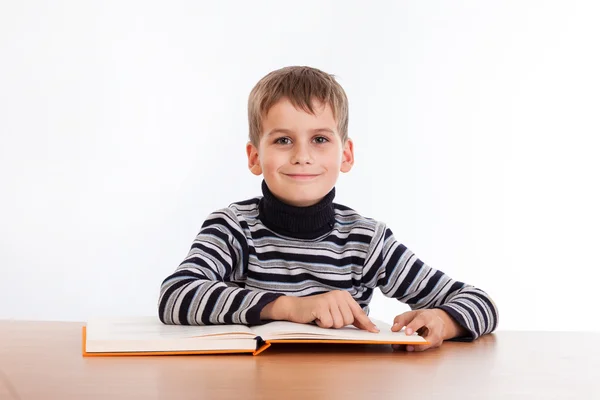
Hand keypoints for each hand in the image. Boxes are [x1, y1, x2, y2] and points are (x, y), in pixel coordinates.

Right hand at [260, 291, 378, 332]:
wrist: (296, 307)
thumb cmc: (317, 311)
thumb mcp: (336, 312)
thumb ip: (351, 317)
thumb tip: (368, 327)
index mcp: (344, 296)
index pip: (358, 312)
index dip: (366, 323)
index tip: (374, 331)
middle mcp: (338, 295)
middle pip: (348, 320)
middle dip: (338, 323)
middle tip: (327, 317)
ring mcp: (329, 299)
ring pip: (339, 323)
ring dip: (329, 324)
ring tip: (321, 317)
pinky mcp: (321, 306)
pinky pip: (328, 324)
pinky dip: (322, 324)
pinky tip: (316, 318)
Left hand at [390, 309, 465, 351]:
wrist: (438, 320)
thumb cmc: (423, 317)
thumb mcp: (411, 314)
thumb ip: (401, 319)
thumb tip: (394, 329)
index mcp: (428, 317)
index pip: (422, 320)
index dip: (414, 326)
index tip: (406, 333)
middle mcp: (436, 328)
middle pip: (430, 337)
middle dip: (419, 343)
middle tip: (407, 346)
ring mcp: (437, 338)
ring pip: (428, 345)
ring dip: (416, 348)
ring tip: (404, 348)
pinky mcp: (435, 345)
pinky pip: (426, 349)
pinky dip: (416, 349)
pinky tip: (407, 348)